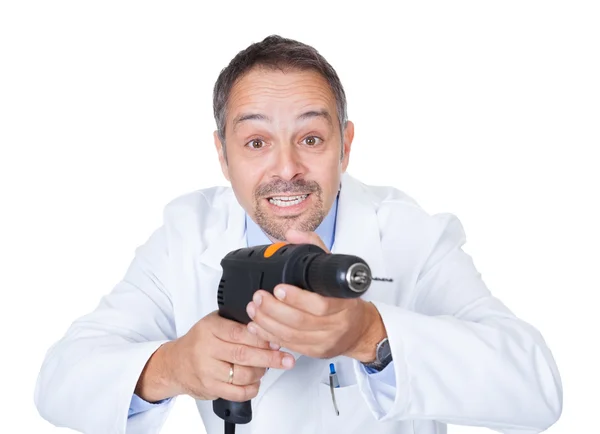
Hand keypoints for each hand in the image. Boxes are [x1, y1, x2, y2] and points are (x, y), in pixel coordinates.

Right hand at [136, 311, 295, 402]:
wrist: (175, 363)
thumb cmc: (200, 341)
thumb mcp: (214, 322)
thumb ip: (237, 322)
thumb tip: (269, 322)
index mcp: (209, 328)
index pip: (239, 332)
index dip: (261, 338)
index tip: (277, 340)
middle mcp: (206, 349)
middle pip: (243, 355)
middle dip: (269, 358)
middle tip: (286, 358)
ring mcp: (207, 371)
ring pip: (242, 375)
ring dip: (260, 373)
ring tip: (267, 367)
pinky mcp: (210, 388)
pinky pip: (237, 393)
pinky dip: (251, 389)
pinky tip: (255, 382)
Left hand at [245, 230, 385, 361]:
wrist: (358, 329)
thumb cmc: (344, 300)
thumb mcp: (333, 270)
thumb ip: (313, 248)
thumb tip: (293, 234)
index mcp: (343, 303)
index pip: (320, 304)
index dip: (297, 298)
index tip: (278, 288)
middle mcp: (336, 324)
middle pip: (300, 321)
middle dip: (273, 309)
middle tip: (258, 296)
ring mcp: (325, 341)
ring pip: (291, 335)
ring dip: (267, 322)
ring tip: (253, 309)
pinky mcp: (314, 352)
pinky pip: (289, 346)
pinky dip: (269, 335)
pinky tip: (257, 326)